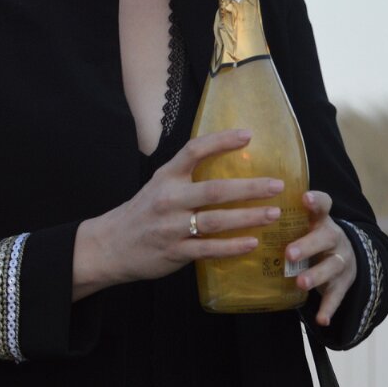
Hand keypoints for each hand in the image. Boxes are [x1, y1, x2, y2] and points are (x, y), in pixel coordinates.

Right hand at [73, 129, 282, 300]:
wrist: (110, 245)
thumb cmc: (144, 212)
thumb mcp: (160, 184)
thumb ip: (187, 173)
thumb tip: (229, 159)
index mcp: (167, 176)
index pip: (194, 150)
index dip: (221, 140)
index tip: (248, 135)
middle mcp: (169, 199)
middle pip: (215, 190)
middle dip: (249, 187)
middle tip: (277, 185)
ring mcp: (172, 227)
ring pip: (216, 221)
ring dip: (248, 217)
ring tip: (273, 214)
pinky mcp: (175, 252)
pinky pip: (209, 249)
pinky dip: (232, 246)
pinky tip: (252, 242)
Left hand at [287, 191, 357, 326]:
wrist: (346, 256)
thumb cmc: (312, 238)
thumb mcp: (305, 225)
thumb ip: (283, 221)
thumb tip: (236, 216)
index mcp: (321, 220)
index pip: (323, 205)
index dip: (316, 200)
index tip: (304, 197)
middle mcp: (334, 238)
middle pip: (326, 237)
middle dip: (308, 245)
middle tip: (289, 253)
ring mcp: (341, 260)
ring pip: (332, 266)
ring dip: (316, 275)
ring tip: (300, 283)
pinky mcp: (344, 282)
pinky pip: (337, 295)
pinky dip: (329, 307)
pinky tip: (321, 320)